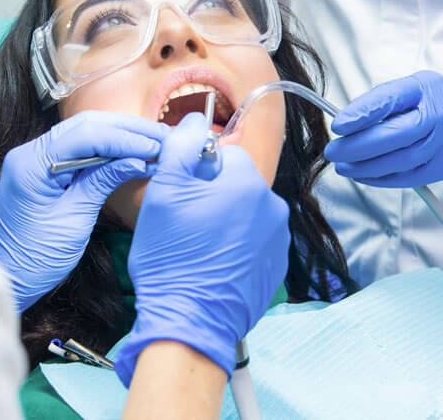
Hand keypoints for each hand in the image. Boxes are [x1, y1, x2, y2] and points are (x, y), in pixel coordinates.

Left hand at [0, 111, 168, 311]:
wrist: (6, 278)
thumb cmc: (35, 258)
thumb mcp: (75, 220)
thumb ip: (103, 182)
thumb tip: (138, 159)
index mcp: (32, 164)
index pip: (86, 135)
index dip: (125, 138)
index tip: (156, 146)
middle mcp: (30, 152)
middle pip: (86, 125)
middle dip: (127, 130)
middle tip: (162, 137)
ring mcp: (35, 158)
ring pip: (84, 132)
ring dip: (120, 135)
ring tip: (154, 142)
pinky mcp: (44, 168)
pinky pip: (79, 148)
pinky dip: (107, 149)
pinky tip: (131, 153)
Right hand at [113, 113, 289, 385]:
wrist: (189, 322)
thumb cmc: (172, 258)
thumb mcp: (164, 192)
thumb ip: (181, 146)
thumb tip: (195, 120)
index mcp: (248, 182)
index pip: (223, 154)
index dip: (196, 171)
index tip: (180, 194)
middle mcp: (273, 207)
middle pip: (236, 183)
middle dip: (212, 195)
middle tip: (185, 224)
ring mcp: (277, 240)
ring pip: (245, 212)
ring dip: (224, 221)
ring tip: (197, 247)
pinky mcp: (275, 266)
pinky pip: (253, 241)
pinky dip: (235, 247)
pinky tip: (212, 264)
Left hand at [325, 71, 442, 186]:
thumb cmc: (430, 101)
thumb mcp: (407, 88)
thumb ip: (379, 102)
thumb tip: (347, 123)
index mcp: (424, 90)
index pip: (391, 100)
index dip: (363, 113)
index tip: (339, 125)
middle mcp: (438, 116)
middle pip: (396, 135)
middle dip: (359, 147)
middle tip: (334, 152)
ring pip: (401, 161)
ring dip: (367, 167)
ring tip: (343, 166)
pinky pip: (409, 177)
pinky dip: (382, 179)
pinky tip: (363, 176)